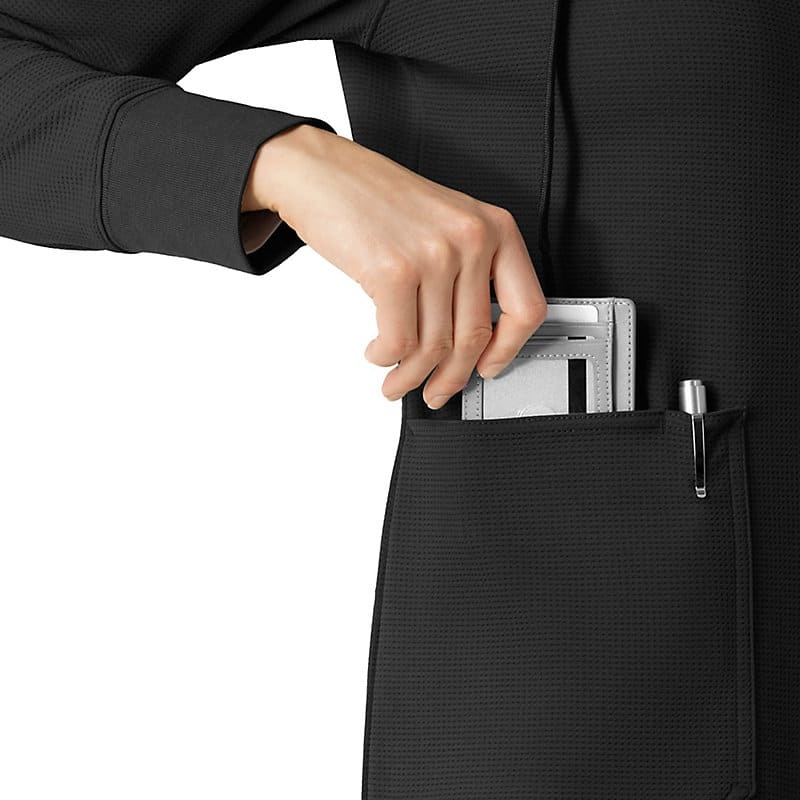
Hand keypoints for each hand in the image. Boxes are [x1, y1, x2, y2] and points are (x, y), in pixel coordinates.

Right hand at [243, 124, 546, 408]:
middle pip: (473, 337)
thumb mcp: (444, 224)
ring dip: (411, 376)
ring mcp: (434, 255)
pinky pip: (400, 340)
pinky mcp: (393, 271)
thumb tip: (469, 342)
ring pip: (434, 345)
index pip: (526, 307)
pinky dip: (386, 358)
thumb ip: (467, 273)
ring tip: (397, 382)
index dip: (508, 350)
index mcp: (494, 227)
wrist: (322, 173)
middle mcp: (471, 239)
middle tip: (435, 392)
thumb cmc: (377, 199)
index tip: (490, 367)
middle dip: (451, 378)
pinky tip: (378, 353)